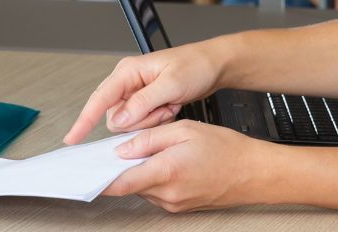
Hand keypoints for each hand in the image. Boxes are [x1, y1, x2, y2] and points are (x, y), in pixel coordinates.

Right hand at [63, 44, 223, 144]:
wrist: (212, 65)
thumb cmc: (195, 66)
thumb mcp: (171, 84)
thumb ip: (143, 102)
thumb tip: (119, 119)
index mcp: (128, 71)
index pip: (99, 99)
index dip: (84, 120)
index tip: (72, 138)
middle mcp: (127, 81)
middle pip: (115, 117)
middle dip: (140, 121)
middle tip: (164, 107)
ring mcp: (135, 93)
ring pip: (129, 123)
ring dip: (151, 121)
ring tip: (169, 104)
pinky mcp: (144, 102)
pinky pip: (142, 123)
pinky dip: (158, 120)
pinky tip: (170, 107)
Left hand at [104, 120, 276, 211]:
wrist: (253, 173)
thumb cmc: (226, 149)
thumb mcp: (184, 130)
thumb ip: (149, 139)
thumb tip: (122, 148)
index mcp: (166, 172)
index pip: (120, 182)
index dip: (98, 178)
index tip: (84, 172)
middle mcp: (167, 194)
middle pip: (129, 184)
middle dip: (123, 167)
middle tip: (123, 149)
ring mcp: (173, 204)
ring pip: (142, 188)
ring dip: (141, 171)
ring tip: (159, 152)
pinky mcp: (179, 208)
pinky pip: (156, 193)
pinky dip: (154, 178)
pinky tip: (168, 163)